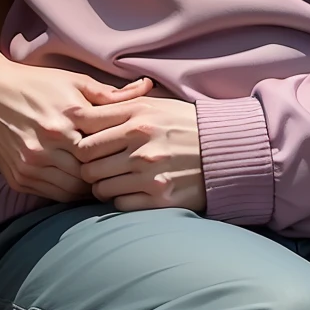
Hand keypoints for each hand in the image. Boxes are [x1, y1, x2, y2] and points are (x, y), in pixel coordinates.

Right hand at [0, 13, 147, 201]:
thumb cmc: (37, 84)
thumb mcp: (76, 82)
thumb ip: (112, 94)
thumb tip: (148, 88)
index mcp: (67, 119)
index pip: (105, 148)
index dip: (121, 154)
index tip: (133, 154)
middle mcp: (47, 145)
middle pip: (90, 173)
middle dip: (107, 173)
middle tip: (122, 172)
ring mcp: (30, 164)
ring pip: (72, 190)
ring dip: (89, 187)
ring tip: (103, 179)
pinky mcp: (17, 178)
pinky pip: (51, 195)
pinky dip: (68, 192)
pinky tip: (79, 183)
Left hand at [70, 93, 205, 211]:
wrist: (229, 149)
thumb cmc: (187, 124)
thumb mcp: (156, 104)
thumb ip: (118, 106)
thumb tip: (79, 113)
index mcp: (139, 119)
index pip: (84, 138)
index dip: (82, 144)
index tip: (92, 148)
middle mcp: (143, 147)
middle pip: (87, 166)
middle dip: (90, 167)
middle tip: (104, 165)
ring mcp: (152, 175)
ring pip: (100, 188)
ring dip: (106, 185)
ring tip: (120, 178)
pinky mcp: (161, 198)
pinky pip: (120, 204)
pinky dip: (124, 198)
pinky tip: (136, 189)